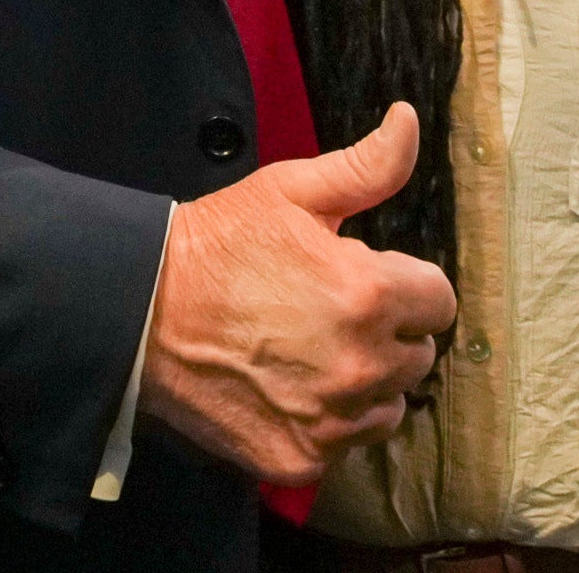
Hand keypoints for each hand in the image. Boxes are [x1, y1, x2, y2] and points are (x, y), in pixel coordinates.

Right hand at [139, 103, 455, 485]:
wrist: (139, 311)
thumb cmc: (216, 245)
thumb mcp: (290, 191)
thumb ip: (366, 165)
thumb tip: (409, 121)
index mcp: (370, 294)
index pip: (439, 301)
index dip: (403, 283)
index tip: (364, 277)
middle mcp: (361, 364)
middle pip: (417, 356)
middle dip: (386, 332)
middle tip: (329, 312)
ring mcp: (331, 419)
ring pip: (387, 406)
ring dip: (364, 383)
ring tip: (310, 352)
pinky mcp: (301, 458)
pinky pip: (343, 445)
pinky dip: (325, 423)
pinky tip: (286, 389)